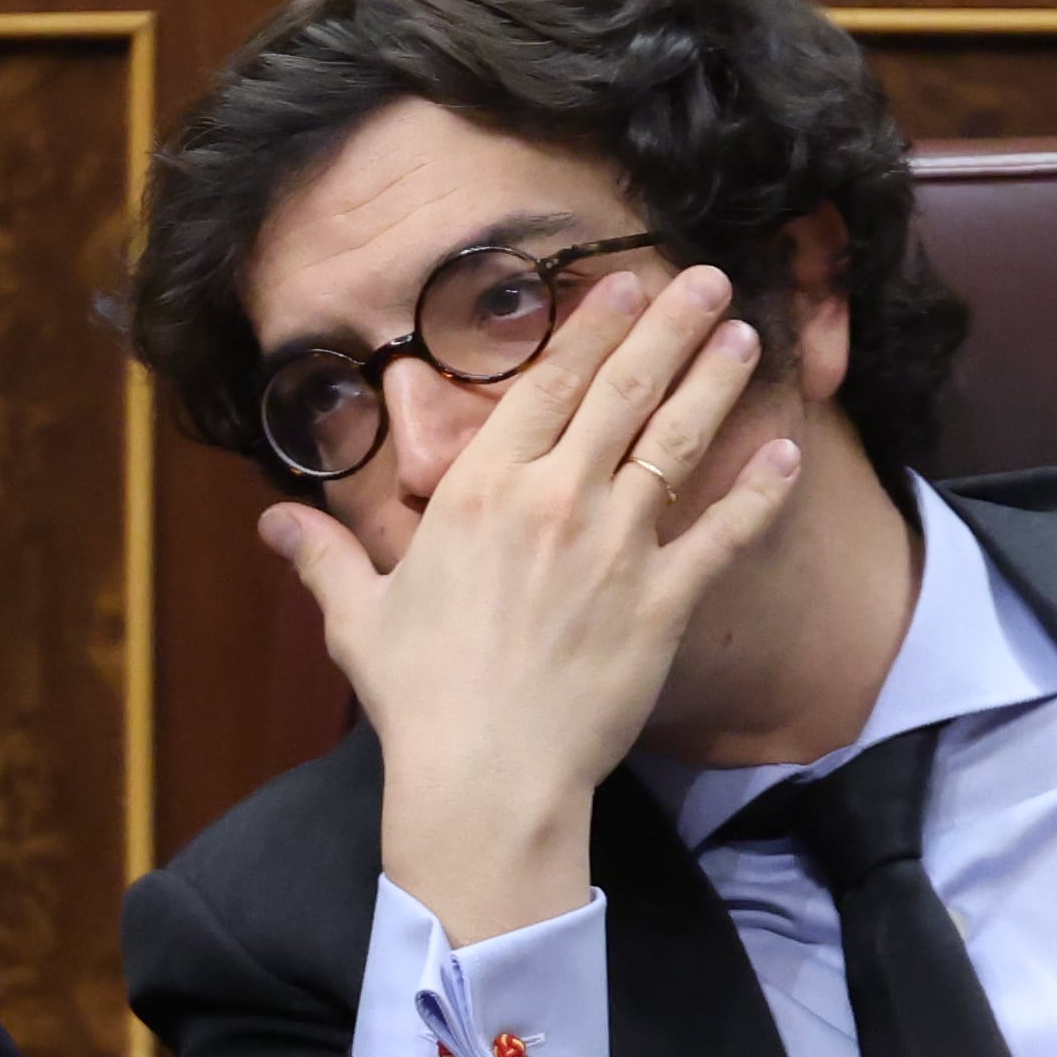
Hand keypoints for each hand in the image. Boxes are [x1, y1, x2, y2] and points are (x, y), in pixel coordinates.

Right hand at [268, 263, 802, 944]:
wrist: (486, 776)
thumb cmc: (418, 698)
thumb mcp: (357, 618)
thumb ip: (321, 556)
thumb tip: (268, 522)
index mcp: (480, 490)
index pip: (547, 385)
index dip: (590, 328)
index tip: (622, 283)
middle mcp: (555, 500)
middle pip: (624, 390)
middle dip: (670, 325)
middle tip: (707, 280)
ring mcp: (616, 547)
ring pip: (678, 443)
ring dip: (716, 383)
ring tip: (747, 338)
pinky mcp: (663, 602)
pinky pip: (724, 533)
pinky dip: (760, 491)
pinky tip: (788, 453)